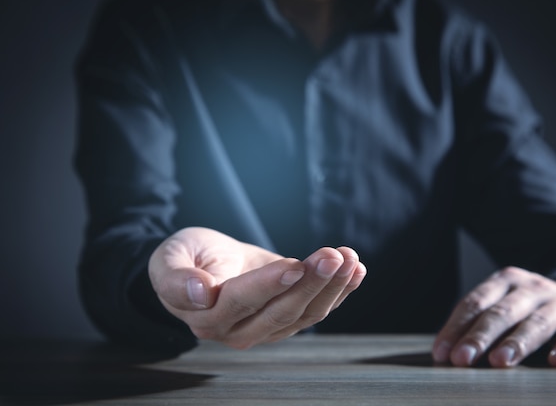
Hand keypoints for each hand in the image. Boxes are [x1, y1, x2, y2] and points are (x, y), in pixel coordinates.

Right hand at [148, 227, 365, 348]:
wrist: (206, 265)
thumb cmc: (187, 259)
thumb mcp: (168, 259)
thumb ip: (174, 278)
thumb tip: (198, 293)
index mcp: (206, 316)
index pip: (242, 301)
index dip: (271, 284)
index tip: (296, 265)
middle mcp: (237, 331)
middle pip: (281, 311)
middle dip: (312, 283)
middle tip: (335, 256)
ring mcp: (265, 330)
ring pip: (304, 314)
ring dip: (332, 287)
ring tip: (350, 259)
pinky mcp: (286, 322)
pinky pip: (315, 311)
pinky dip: (339, 292)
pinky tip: (356, 272)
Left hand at [432, 266, 555, 367]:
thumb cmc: (528, 310)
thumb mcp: (503, 305)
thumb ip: (475, 324)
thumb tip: (443, 354)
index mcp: (504, 281)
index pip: (475, 303)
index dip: (456, 328)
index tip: (441, 353)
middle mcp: (531, 288)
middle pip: (501, 312)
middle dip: (480, 336)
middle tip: (462, 358)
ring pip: (536, 323)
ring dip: (516, 343)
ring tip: (499, 361)